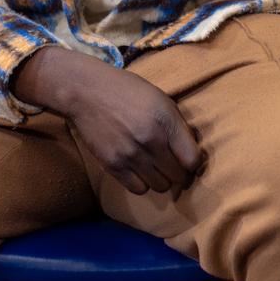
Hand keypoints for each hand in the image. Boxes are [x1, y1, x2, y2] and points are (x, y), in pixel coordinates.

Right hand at [13, 48, 202, 196]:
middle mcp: (150, 140)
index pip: (193, 160)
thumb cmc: (126, 91)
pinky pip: (138, 189)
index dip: (193, 163)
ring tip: (153, 166)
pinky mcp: (113, 165)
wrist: (86, 91)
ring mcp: (131, 155)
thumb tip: (193, 152)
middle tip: (171, 164)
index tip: (187, 160)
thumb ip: (177, 125)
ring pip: (160, 186)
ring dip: (160, 178)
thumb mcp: (159, 99)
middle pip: (178, 176)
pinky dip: (142, 183)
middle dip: (178, 172)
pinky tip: (138, 169)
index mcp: (166, 120)